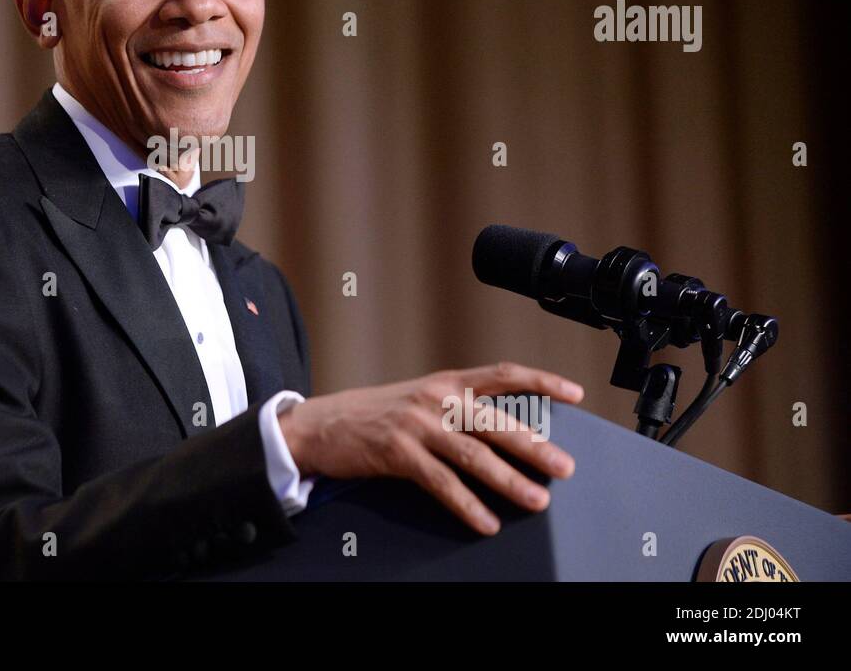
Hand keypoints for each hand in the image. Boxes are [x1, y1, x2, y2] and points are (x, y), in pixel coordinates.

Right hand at [277, 362, 583, 534]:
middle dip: (534, 445)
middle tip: (564, 467)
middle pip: (495, 420)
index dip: (541, 380)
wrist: (321, 424)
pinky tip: (486, 521)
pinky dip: (467, 504)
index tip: (574, 392)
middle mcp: (435, 398)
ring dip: (509, 480)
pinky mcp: (397, 452)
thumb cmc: (374, 414)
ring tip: (537, 500)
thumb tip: (505, 430)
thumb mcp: (420, 399)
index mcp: (446, 381)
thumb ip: (457, 407)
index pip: (503, 374)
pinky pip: (440, 482)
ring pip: (473, 454)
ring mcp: (416, 424)